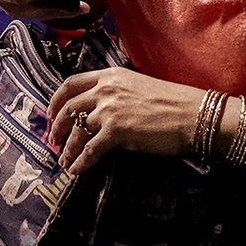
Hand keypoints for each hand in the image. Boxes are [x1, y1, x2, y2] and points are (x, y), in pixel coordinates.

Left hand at [45, 66, 205, 175]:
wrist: (194, 115)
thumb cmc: (174, 102)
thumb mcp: (139, 85)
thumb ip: (117, 92)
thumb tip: (101, 109)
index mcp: (110, 76)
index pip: (71, 83)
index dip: (57, 99)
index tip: (51, 112)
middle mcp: (105, 90)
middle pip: (68, 107)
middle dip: (57, 126)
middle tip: (53, 140)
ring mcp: (109, 110)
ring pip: (77, 130)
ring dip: (68, 148)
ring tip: (64, 160)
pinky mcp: (117, 131)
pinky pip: (90, 149)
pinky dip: (81, 161)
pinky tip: (77, 169)